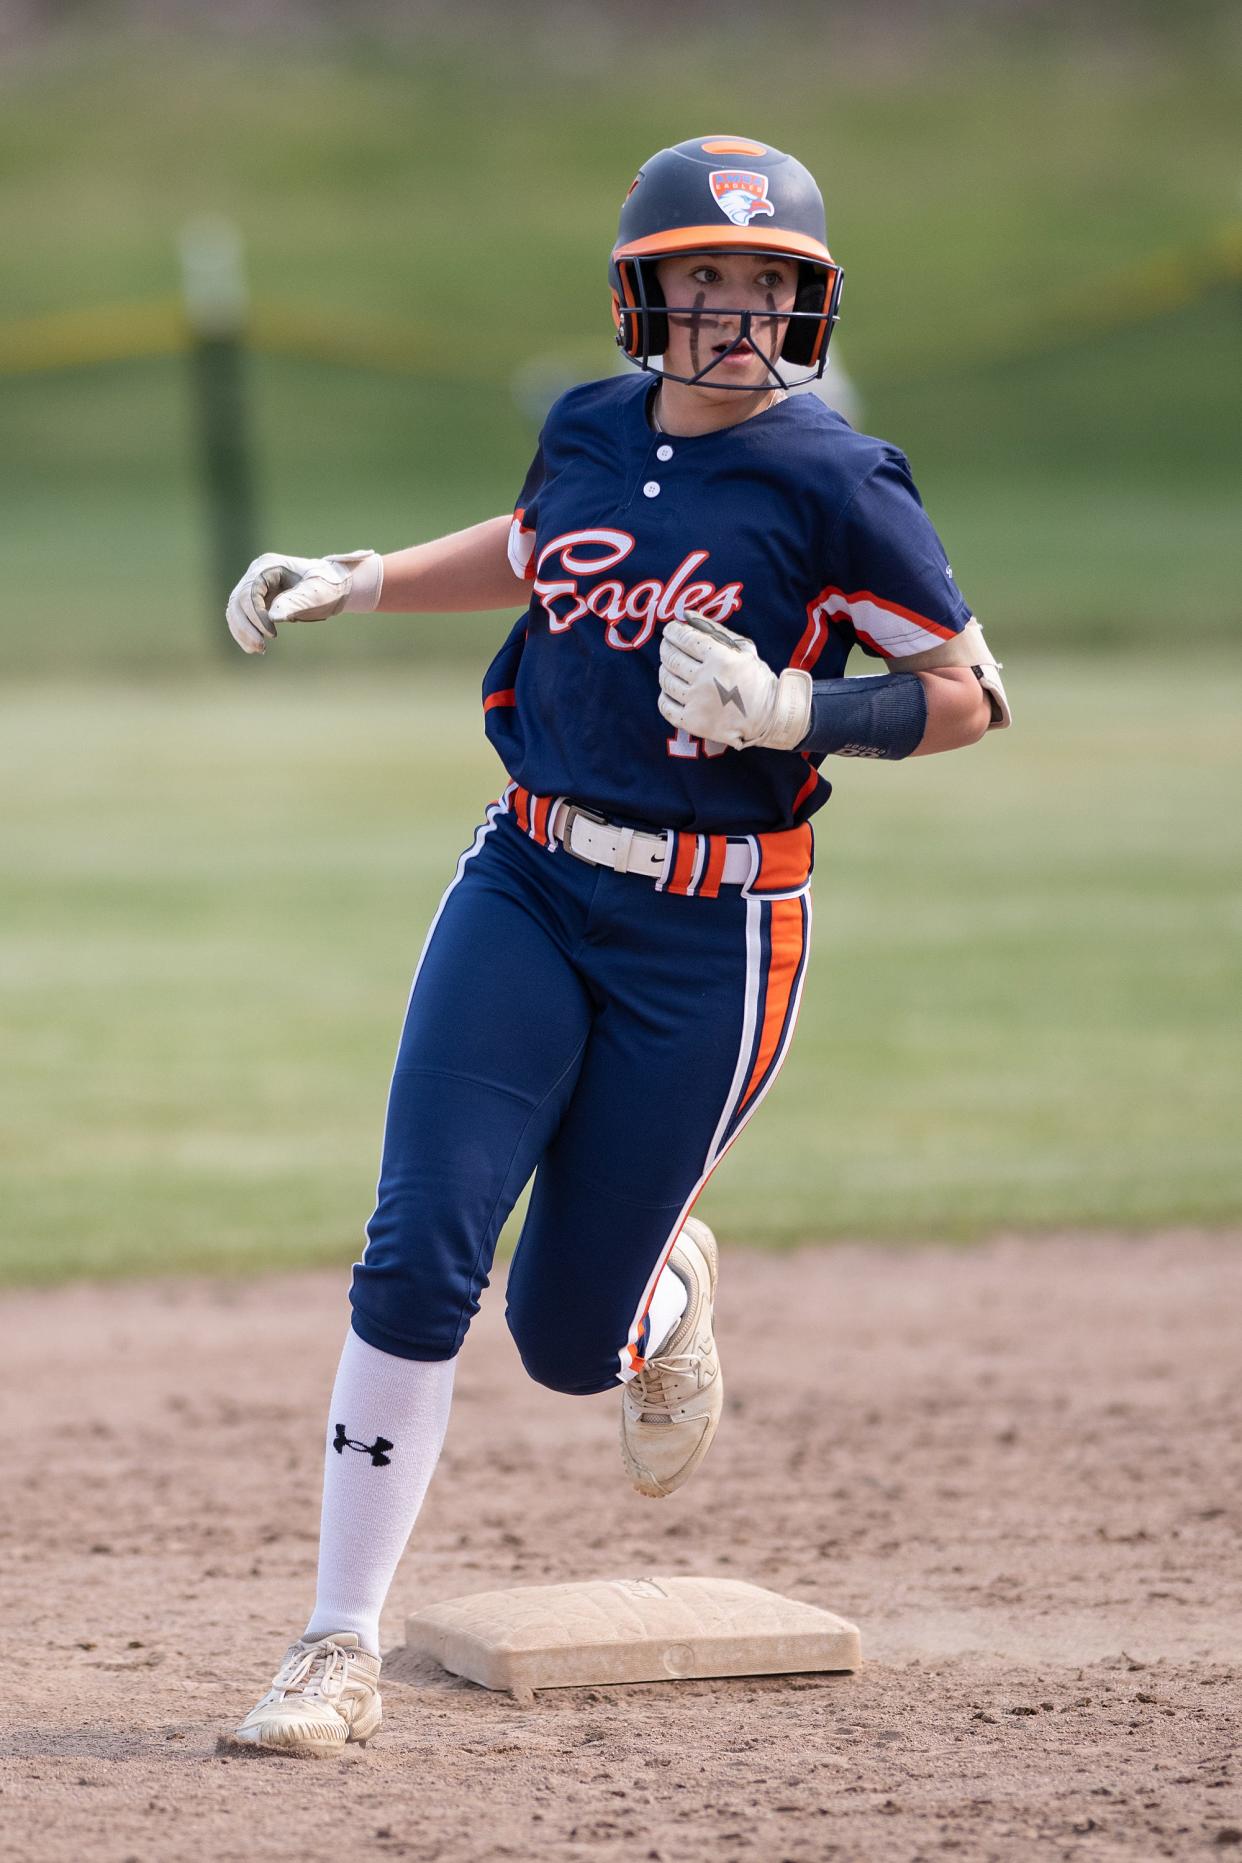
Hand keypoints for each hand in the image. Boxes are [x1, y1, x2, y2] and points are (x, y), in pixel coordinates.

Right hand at [225, 550, 381, 654]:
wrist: (334, 586)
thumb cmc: (328, 585)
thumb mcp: (317, 592)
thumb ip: (297, 601)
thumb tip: (273, 616)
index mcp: (268, 566)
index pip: (250, 592)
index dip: (256, 616)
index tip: (272, 635)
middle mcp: (256, 574)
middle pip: (237, 602)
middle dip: (246, 627)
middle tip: (261, 648)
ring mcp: (255, 587)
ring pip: (235, 611)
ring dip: (242, 632)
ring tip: (258, 650)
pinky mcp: (257, 601)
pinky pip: (242, 618)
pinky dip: (245, 633)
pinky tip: (254, 648)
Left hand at [657, 610, 811, 750]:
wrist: (768, 716)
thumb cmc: (756, 678)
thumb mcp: (743, 648)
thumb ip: (715, 630)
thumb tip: (687, 615)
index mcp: (719, 658)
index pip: (684, 638)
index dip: (673, 632)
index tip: (671, 630)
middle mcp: (706, 680)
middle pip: (671, 658)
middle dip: (666, 648)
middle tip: (668, 646)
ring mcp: (697, 703)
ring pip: (666, 680)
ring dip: (665, 670)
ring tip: (672, 668)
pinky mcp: (693, 722)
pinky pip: (665, 706)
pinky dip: (665, 696)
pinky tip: (672, 691)